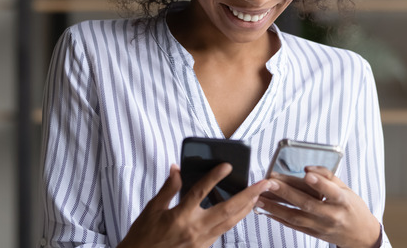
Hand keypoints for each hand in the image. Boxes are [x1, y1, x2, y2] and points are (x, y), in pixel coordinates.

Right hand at [119, 163, 271, 247]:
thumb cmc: (142, 237)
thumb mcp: (152, 209)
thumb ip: (168, 188)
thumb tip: (177, 169)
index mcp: (180, 216)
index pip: (201, 192)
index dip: (214, 177)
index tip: (227, 166)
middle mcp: (194, 229)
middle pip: (228, 209)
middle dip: (249, 195)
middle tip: (263, 184)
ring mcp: (201, 241)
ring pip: (230, 223)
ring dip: (246, 208)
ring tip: (257, 196)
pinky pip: (222, 232)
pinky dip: (233, 220)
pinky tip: (239, 212)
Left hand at [257, 166, 380, 247]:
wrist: (359, 235)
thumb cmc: (352, 208)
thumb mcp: (346, 188)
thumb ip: (328, 176)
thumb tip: (308, 168)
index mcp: (343, 201)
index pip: (332, 192)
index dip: (320, 183)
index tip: (307, 174)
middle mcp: (332, 215)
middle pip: (307, 204)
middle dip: (287, 193)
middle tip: (271, 182)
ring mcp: (321, 226)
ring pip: (296, 217)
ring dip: (275, 207)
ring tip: (260, 197)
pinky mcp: (313, 233)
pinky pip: (293, 225)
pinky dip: (278, 217)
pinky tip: (266, 209)